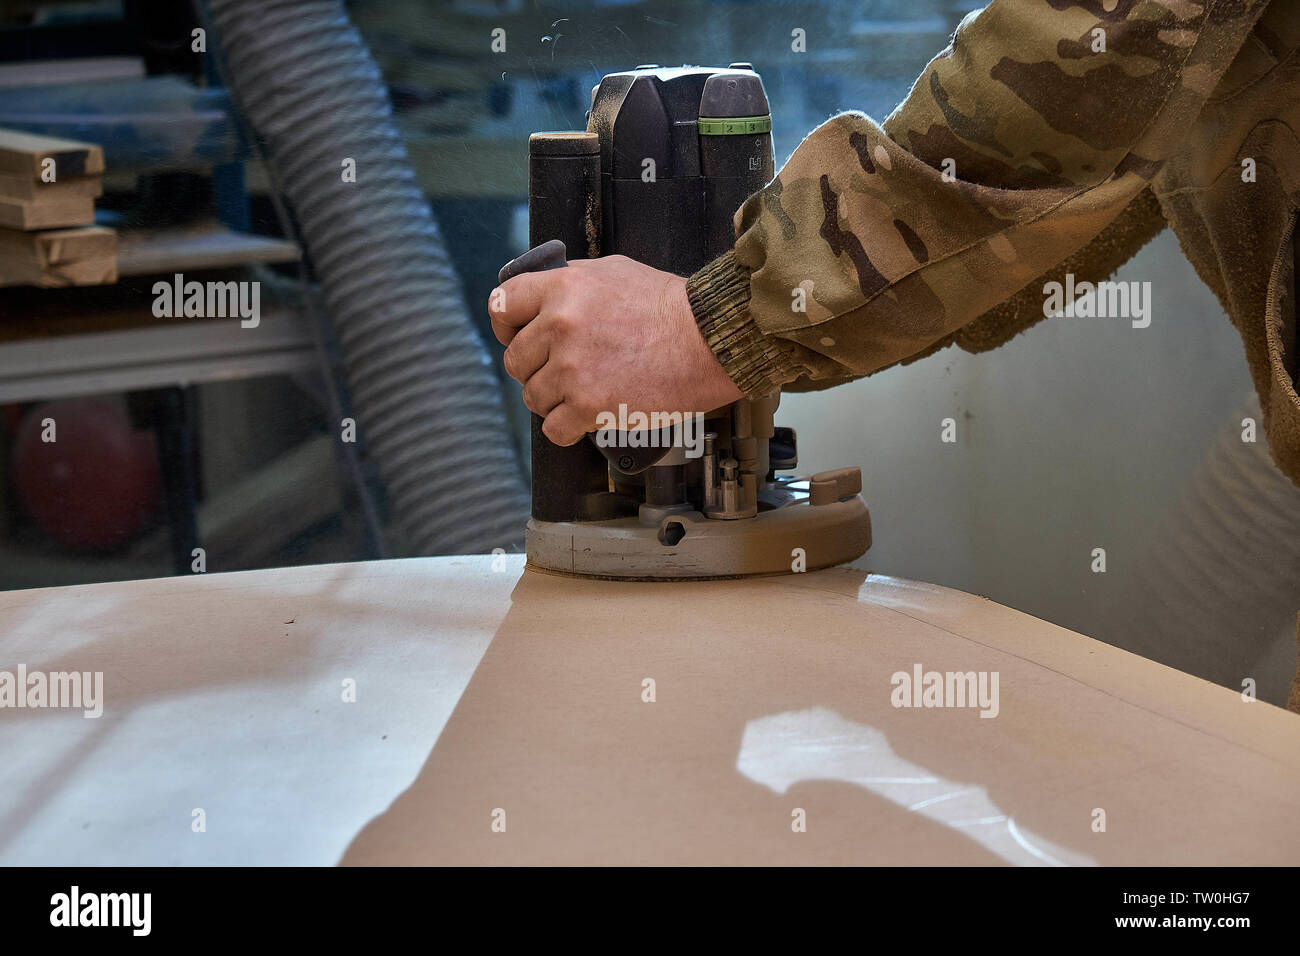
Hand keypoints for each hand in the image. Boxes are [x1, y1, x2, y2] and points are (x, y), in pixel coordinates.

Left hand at [489, 255, 743, 444]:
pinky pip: (553, 428)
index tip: (514, 336)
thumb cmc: (670, 307)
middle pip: (515, 360)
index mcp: (563, 288)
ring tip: (587, 392)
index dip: (505, 326)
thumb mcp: (614, 272)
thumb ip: (571, 281)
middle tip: (566, 371)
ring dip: (555, 400)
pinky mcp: (588, 405)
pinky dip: (568, 428)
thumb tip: (543, 294)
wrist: (709, 340)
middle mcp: (560, 326)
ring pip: (533, 397)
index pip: (501, 306)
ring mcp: (571, 368)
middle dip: (537, 369)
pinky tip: (588, 417)